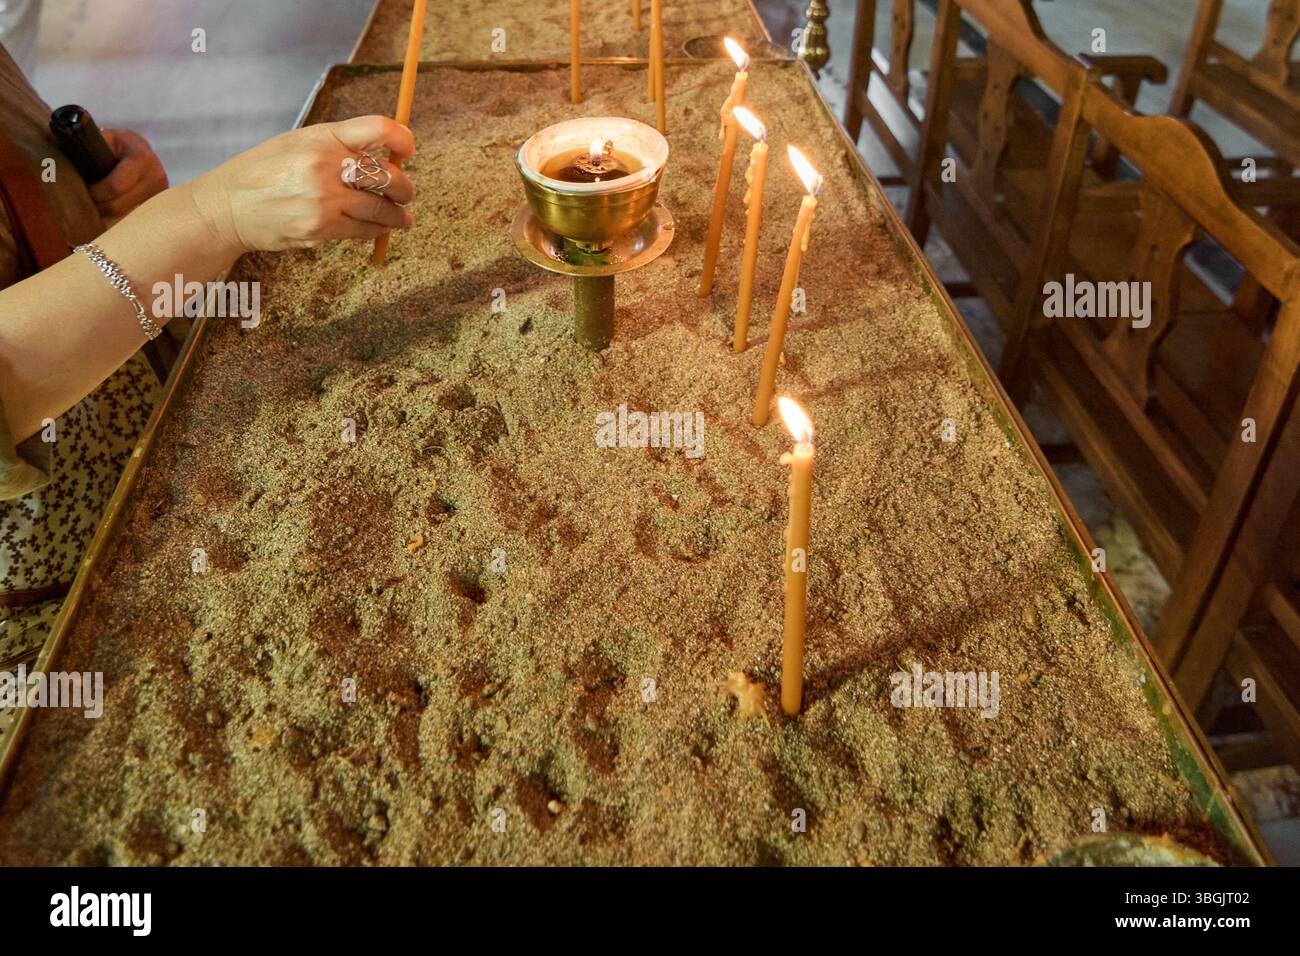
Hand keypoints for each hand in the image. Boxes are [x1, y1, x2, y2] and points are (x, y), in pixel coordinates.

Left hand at [87, 128, 168, 221]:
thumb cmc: (117, 144)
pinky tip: (109, 209)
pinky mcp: (159, 204)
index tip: (83, 191)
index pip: (114, 186)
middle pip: (119, 206)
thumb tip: (53, 149)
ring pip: (126, 216)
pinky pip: (133, 217)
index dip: (95, 193)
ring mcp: (160, 193)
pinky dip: (117, 216)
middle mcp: (156, 177)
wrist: (140, 150)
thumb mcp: (104, 138)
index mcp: (141, 158)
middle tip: (84, 202)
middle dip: (98, 206)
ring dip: (107, 213)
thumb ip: (84, 144)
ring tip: (95, 206)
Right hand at [187, 115, 415, 254]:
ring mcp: (324, 201)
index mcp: (322, 138)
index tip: (409, 149)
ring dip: (398, 216)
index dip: (401, 138)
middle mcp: (325, 167)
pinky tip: (380, 228)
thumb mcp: (297, 143)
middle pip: (387, 176)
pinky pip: (363, 230)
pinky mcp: (321, 229)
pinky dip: (376, 230)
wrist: (228, 207)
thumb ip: (338, 146)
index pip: (377, 129)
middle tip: (406, 193)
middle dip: (404, 188)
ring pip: (381, 210)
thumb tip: (382, 158)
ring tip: (403, 218)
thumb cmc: (264, 171)